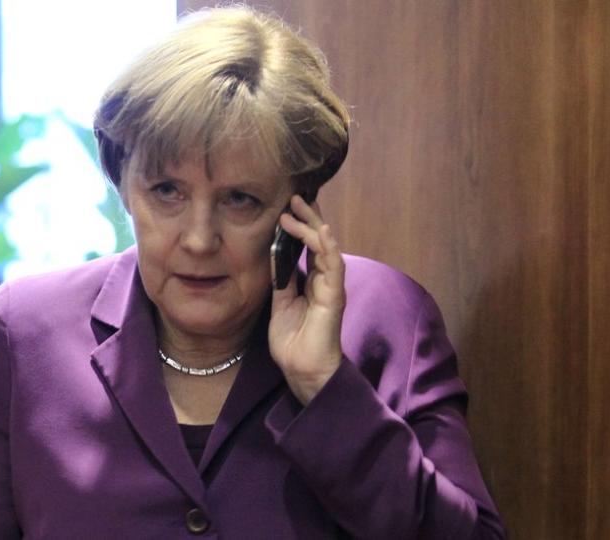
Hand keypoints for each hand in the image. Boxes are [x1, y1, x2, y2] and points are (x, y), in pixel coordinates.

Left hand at [269, 195, 345, 404]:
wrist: (303, 370)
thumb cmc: (293, 341)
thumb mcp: (280, 303)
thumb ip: (281, 279)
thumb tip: (274, 253)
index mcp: (311, 281)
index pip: (309, 246)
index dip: (300, 225)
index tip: (287, 206)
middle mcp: (324, 279)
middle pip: (319, 240)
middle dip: (308, 217)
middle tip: (294, 197)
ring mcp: (331, 286)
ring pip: (326, 247)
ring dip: (312, 226)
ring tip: (297, 208)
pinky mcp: (335, 296)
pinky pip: (334, 266)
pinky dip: (328, 247)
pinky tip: (321, 231)